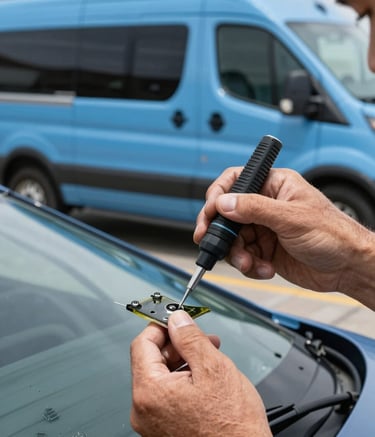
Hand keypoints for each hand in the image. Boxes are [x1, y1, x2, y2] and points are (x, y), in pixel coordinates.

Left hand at [130, 310, 270, 436]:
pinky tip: (205, 376)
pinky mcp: (164, 428)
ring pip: (162, 376)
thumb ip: (190, 338)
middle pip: (152, 360)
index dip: (161, 326)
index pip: (142, 343)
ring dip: (184, 360)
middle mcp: (144, 409)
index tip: (176, 320)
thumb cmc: (233, 427)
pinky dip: (184, 380)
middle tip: (201, 337)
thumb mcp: (214, 368)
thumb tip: (177, 319)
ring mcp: (153, 421)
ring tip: (209, 355)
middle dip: (178, 344)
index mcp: (150, 392)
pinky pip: (168, 394)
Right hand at [194, 168, 374, 307]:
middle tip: (212, 242)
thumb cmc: (334, 234)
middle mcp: (266, 206)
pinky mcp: (265, 250)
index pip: (236, 181)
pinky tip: (264, 269)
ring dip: (236, 254)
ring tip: (249, 263)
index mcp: (274, 186)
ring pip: (233, 239)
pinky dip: (249, 266)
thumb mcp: (292, 218)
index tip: (210, 213)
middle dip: (222, 232)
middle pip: (228, 214)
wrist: (348, 268)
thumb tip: (224, 203)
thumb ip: (255, 209)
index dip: (218, 196)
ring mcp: (264, 228)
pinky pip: (244, 256)